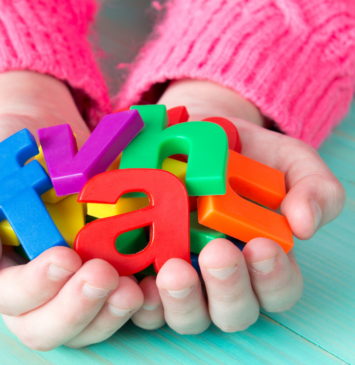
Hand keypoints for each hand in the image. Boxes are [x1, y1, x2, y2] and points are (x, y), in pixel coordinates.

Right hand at [0, 71, 143, 348]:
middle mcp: (36, 287)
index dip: (35, 287)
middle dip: (76, 309)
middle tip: (103, 276)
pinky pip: (121, 300)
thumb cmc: (3, 155)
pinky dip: (141, 302)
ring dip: (110, 314)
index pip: (9, 298)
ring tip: (132, 289)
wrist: (42, 133)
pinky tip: (154, 284)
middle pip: (47, 327)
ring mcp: (74, 282)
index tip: (64, 257)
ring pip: (87, 325)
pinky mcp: (108, 270)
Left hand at [131, 79, 345, 332]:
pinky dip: (140, 299)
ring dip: (182, 300)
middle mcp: (221, 280)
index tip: (262, 246)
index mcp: (261, 262)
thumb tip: (305, 224)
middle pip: (231, 312)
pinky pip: (142, 302)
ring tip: (174, 270)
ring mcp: (183, 280)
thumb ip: (314, 189)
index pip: (277, 289)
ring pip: (187, 315)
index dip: (273, 277)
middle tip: (218, 253)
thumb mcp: (289, 162)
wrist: (194, 136)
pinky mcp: (146, 272)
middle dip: (226, 288)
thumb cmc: (245, 156)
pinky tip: (138, 280)